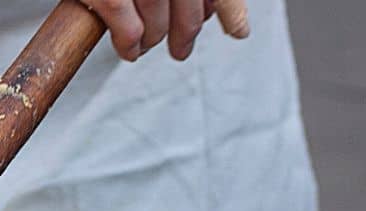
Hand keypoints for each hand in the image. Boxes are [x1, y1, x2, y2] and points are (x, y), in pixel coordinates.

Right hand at [80, 0, 249, 61]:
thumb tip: (210, 5)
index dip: (230, 12)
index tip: (238, 30)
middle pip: (189, 12)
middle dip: (185, 36)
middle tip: (181, 50)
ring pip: (158, 26)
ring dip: (152, 41)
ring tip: (142, 46)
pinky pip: (129, 32)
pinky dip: (129, 45)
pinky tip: (128, 49)